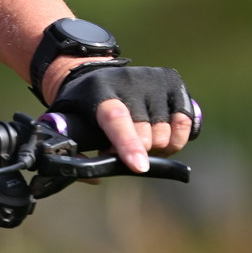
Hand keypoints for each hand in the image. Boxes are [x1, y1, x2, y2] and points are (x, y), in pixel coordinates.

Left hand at [45, 63, 195, 172]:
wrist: (93, 73)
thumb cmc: (81, 106)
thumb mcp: (66, 123)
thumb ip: (75, 153)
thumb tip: (97, 179)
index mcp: (99, 91)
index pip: (116, 119)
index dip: (128, 145)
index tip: (139, 167)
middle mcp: (129, 81)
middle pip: (146, 134)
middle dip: (137, 153)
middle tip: (124, 152)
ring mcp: (153, 80)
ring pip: (166, 133)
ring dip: (157, 148)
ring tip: (141, 142)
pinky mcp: (172, 82)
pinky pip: (185, 122)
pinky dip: (177, 138)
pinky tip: (162, 136)